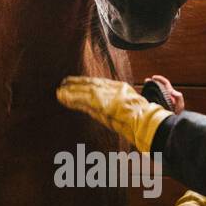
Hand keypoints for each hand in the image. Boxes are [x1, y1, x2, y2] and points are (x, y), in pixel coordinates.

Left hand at [56, 76, 170, 152]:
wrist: (147, 122)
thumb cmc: (143, 122)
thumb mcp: (131, 114)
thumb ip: (120, 111)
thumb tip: (112, 114)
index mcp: (123, 90)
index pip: (102, 84)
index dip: (89, 84)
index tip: (80, 84)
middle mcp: (114, 88)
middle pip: (92, 83)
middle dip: (78, 83)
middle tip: (64, 82)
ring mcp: (107, 93)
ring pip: (85, 89)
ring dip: (71, 90)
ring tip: (59, 91)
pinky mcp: (100, 100)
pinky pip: (82, 97)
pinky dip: (71, 97)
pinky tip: (61, 96)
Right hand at [146, 74, 184, 113]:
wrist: (173, 123)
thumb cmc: (177, 115)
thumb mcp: (180, 106)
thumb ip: (178, 97)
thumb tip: (171, 91)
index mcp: (170, 94)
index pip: (165, 83)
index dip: (160, 79)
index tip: (153, 77)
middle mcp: (164, 96)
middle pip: (158, 86)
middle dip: (152, 82)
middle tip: (146, 81)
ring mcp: (160, 101)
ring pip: (153, 92)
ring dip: (148, 89)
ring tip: (144, 87)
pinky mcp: (155, 106)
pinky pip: (150, 100)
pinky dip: (146, 97)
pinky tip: (142, 97)